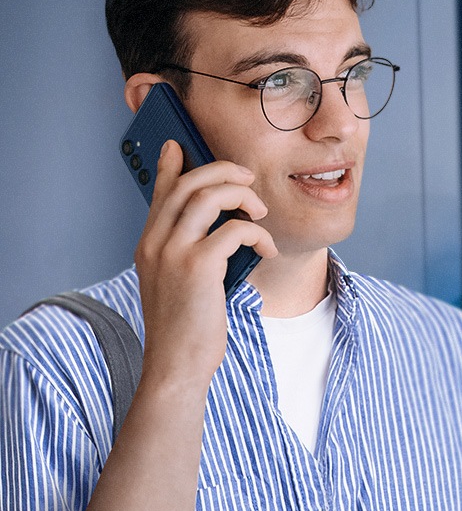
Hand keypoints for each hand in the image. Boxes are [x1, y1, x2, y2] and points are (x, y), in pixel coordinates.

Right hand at [134, 141, 276, 393]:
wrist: (176, 364)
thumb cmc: (186, 328)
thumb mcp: (180, 284)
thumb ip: (189, 253)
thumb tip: (220, 230)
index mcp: (148, 245)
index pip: (160, 194)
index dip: (171, 167)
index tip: (179, 146)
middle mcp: (155, 243)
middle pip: (187, 185)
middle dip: (222, 173)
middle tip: (248, 179)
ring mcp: (173, 253)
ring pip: (209, 197)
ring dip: (242, 197)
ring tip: (259, 212)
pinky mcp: (197, 267)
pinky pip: (233, 230)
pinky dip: (256, 233)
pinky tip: (264, 248)